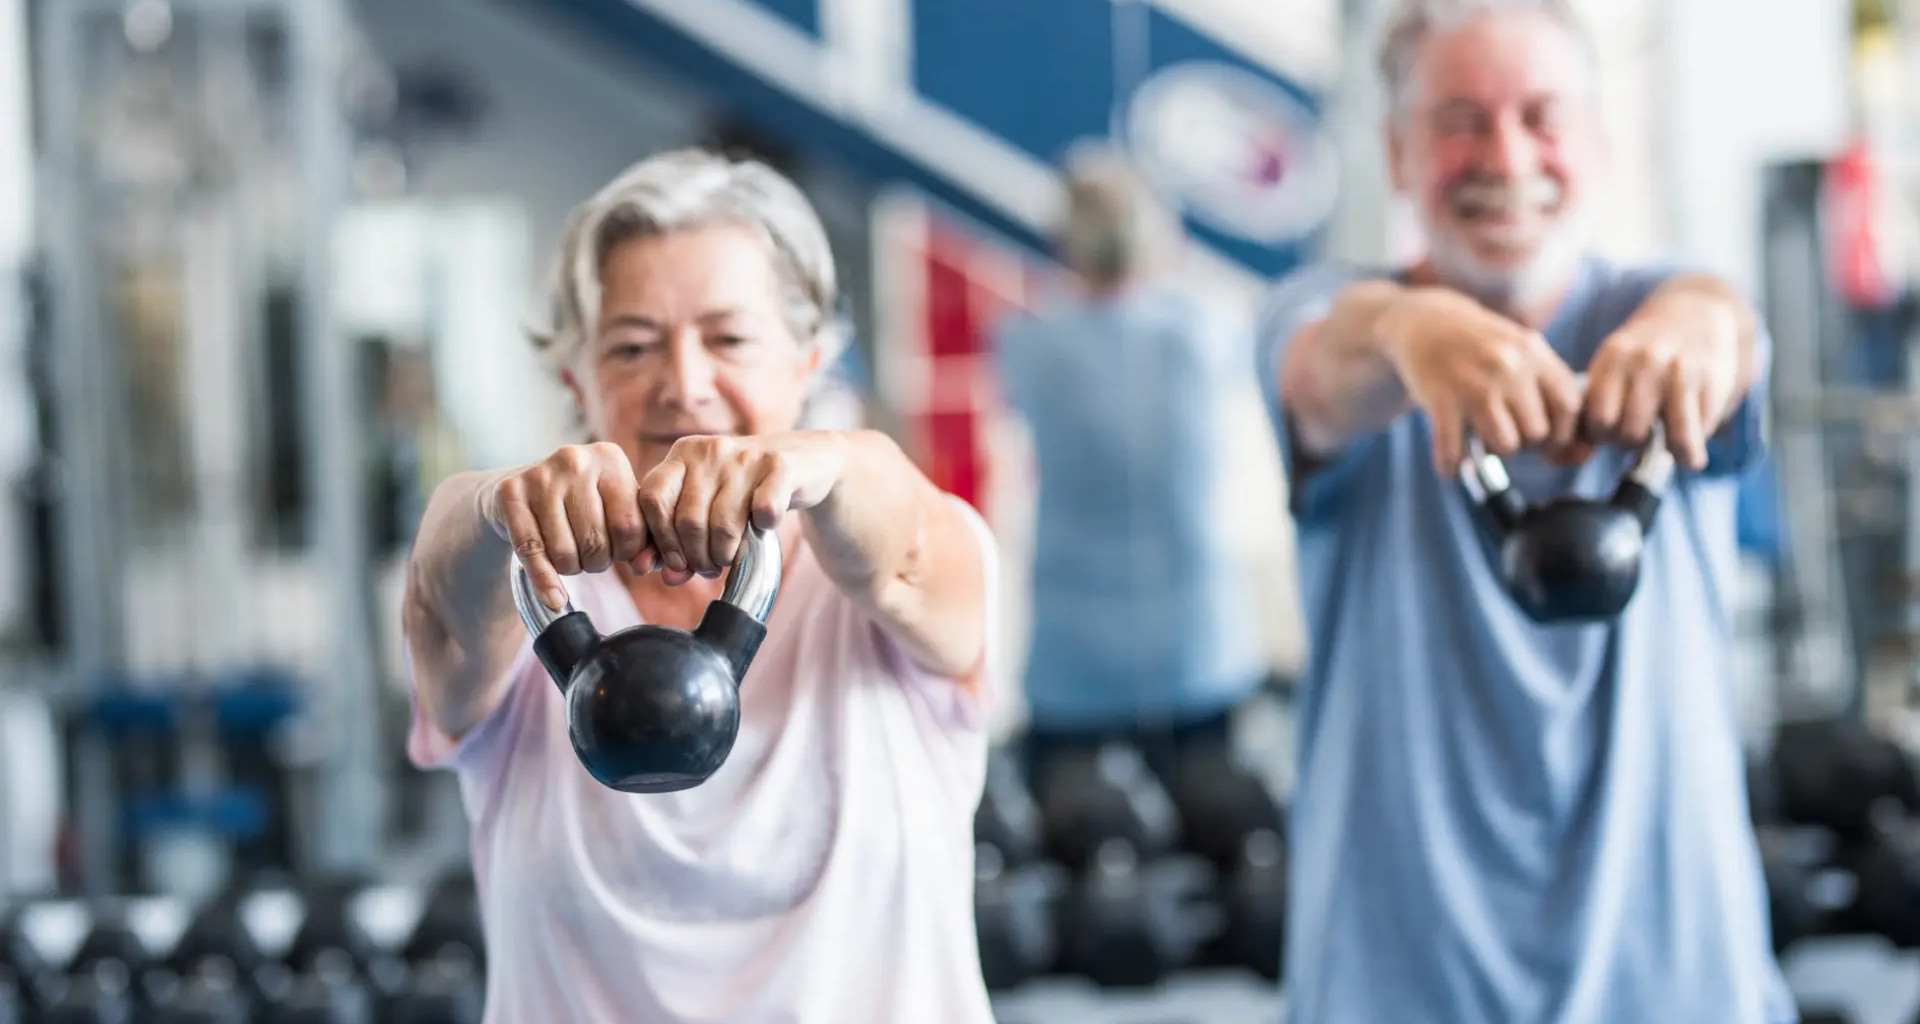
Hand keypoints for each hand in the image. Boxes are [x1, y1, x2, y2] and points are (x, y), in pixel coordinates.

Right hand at [481, 442, 648, 610]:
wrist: (523, 488)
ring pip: (564, 552)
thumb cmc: (582, 503)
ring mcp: (540, 475)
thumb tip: (645, 567)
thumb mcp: (615, 507)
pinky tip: (554, 597)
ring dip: (572, 568)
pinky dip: (545, 582)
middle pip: (596, 541)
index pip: (630, 526)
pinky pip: (531, 552)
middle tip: (591, 555)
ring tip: (571, 554)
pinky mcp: (510, 494)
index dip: (627, 552)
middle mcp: (575, 460)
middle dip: (598, 561)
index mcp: (609, 458)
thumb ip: (642, 537)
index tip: (619, 551)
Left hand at [637, 433, 846, 586]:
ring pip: (723, 524)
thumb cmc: (743, 492)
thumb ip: (677, 540)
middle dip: (697, 557)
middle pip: (688, 520)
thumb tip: (661, 575)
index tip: (678, 562)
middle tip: (710, 567)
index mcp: (682, 455)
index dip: (662, 540)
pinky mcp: (780, 466)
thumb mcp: (705, 508)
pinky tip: (763, 528)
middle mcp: (711, 450)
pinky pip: (763, 511)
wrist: (803, 462)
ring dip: (726, 554)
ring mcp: (746, 456)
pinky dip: (762, 530)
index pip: (652, 499)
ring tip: (731, 557)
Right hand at [1378, 287, 1585, 475]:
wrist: (1426, 321)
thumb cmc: (1482, 349)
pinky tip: (1449, 466)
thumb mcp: (1522, 356)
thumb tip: (1583, 456)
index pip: (1569, 407)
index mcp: (1533, 353)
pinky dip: (1452, 466)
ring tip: (1482, 442)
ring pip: (1506, 445)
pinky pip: (1455, 449)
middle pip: (1538, 432)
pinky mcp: (1440, 397)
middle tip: (1508, 435)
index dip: (1562, 432)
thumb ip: (1551, 396)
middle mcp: (1508, 366)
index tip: (1545, 438)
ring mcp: (1473, 382)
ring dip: (1494, 452)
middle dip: (1526, 444)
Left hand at [1581, 290, 1744, 469]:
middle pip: (1629, 431)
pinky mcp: (1713, 383)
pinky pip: (1700, 434)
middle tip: (1634, 433)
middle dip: (1628, 442)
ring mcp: (1683, 372)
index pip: (1597, 417)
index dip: (1600, 434)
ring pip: (1672, 438)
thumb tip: (1570, 453)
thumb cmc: (1645, 354)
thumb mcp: (1615, 363)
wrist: (1697, 313)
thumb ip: (1595, 402)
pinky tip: (1689, 442)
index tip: (1607, 430)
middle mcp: (1647, 361)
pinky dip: (1693, 449)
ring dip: (1668, 449)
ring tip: (1666, 444)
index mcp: (1615, 355)